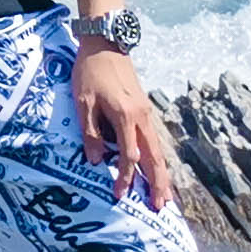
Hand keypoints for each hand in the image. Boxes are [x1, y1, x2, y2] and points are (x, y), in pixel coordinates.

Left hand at [73, 44, 173, 210]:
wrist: (106, 44)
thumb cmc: (90, 72)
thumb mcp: (83, 102)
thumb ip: (91, 133)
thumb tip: (95, 161)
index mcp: (126, 116)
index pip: (129, 156)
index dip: (124, 177)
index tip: (118, 195)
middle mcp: (142, 117)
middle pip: (154, 157)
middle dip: (158, 184)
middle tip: (161, 208)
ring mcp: (147, 114)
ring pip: (159, 150)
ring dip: (163, 175)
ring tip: (167, 196)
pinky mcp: (145, 110)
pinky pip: (155, 141)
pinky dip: (159, 159)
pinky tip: (158, 170)